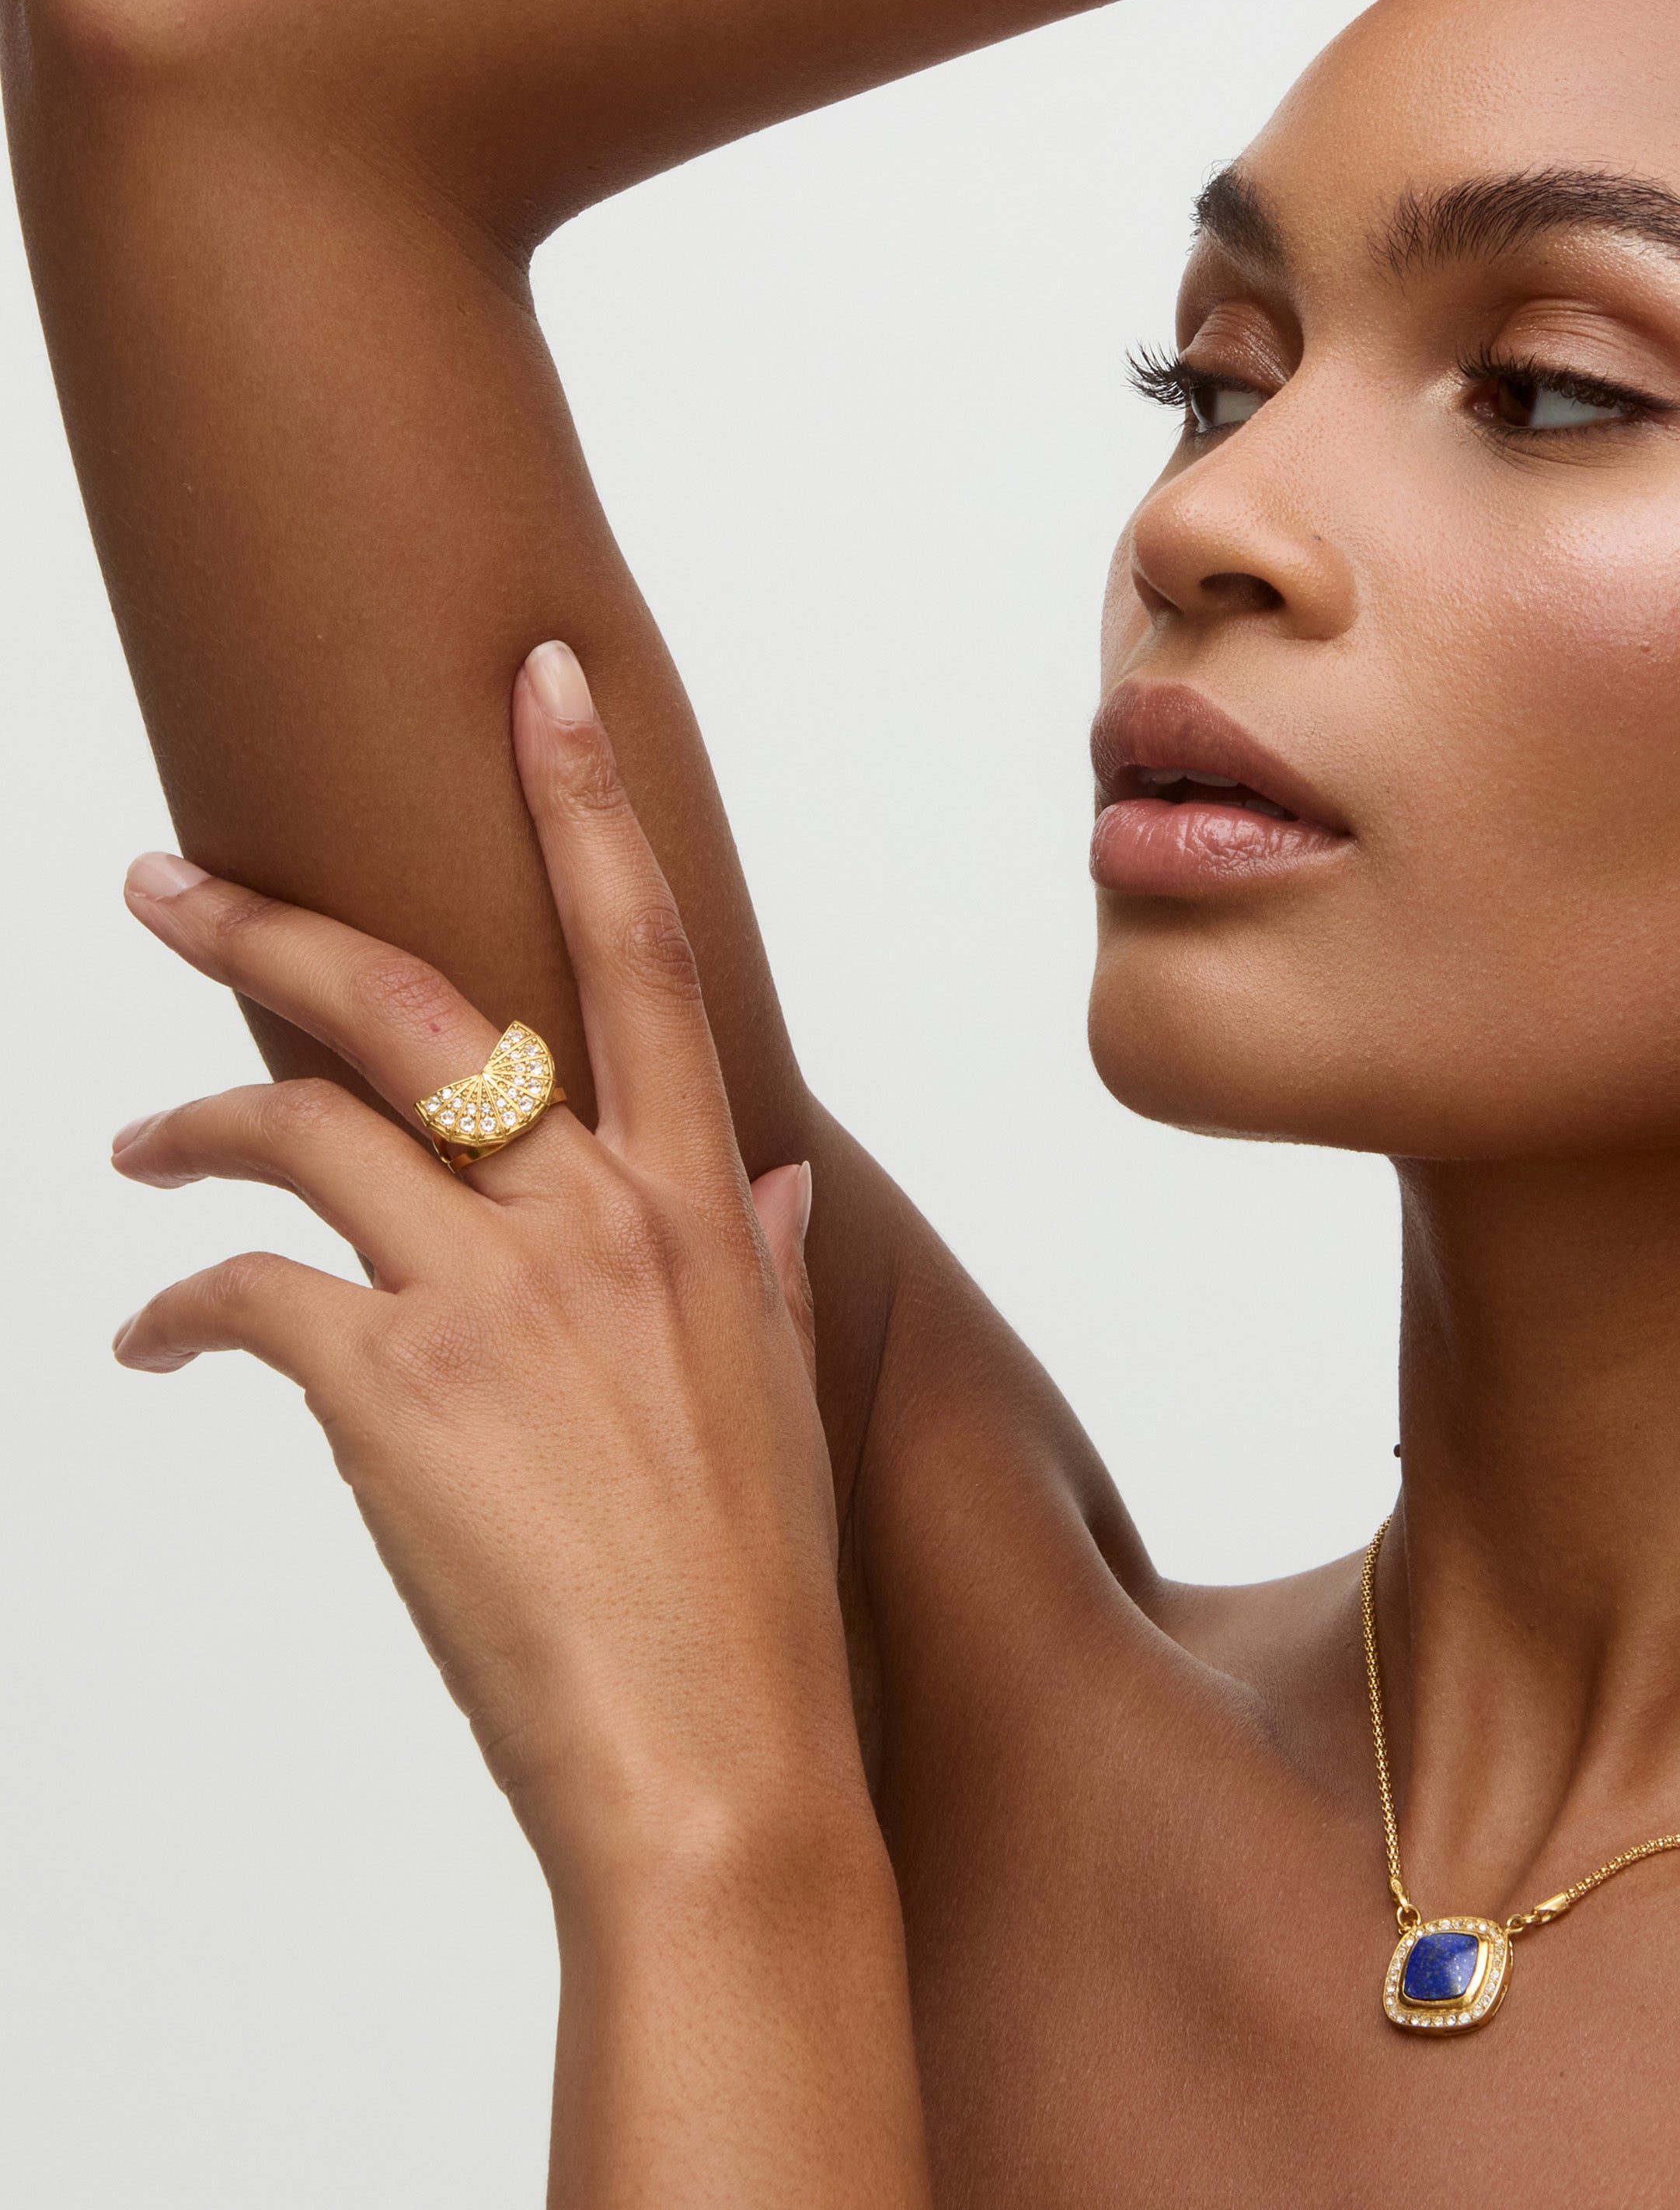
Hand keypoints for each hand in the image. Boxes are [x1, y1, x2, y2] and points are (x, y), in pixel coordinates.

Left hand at [110, 641, 858, 1885]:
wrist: (718, 1759)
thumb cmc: (756, 1585)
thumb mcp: (779, 1396)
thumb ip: (769, 1261)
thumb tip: (779, 1181)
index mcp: (699, 1204)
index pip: (643, 951)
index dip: (587, 799)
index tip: (538, 682)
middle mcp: (597, 1216)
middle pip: (413, 1003)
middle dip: (269, 927)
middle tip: (163, 886)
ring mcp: (490, 1294)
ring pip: (299, 1125)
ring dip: (191, 1122)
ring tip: (138, 1153)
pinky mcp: (387, 1388)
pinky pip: (245, 1291)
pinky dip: (182, 1303)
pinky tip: (160, 1340)